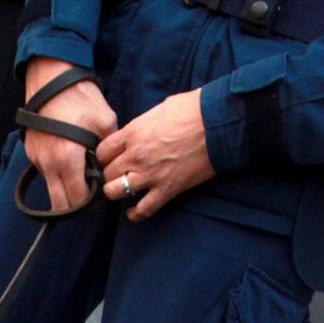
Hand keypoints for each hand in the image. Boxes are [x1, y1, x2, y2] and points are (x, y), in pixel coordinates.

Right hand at [23, 56, 117, 210]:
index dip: (91, 204)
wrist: (50, 80)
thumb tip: (108, 168)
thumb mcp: (105, 121)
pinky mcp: (32, 155)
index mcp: (67, 160)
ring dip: (66, 192)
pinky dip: (58, 178)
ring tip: (82, 180)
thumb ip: (107, 151)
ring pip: (52, 192)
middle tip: (91, 197)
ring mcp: (38, 161)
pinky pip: (46, 176)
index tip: (101, 196)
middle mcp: (49, 165)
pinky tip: (70, 165)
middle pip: (60, 205)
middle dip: (76, 206)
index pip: (77, 200)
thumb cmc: (80, 97)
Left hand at [98, 89, 215, 220]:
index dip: (102, 156)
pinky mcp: (167, 189)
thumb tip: (132, 135)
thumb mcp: (160, 109)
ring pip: (115, 192)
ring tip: (122, 190)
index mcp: (134, 133)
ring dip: (116, 193)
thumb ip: (140, 125)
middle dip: (106, 175)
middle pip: (105, 174)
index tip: (108, 159)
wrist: (222, 122)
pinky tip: (133, 210)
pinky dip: (135, 213)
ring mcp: (151, 175)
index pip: (101, 151)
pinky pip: (142, 210)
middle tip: (113, 176)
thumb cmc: (194, 109)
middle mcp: (137, 156)